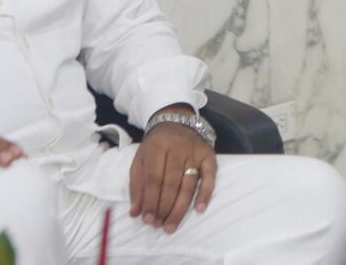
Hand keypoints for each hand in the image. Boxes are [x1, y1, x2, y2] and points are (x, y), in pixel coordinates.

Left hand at [129, 105, 216, 232]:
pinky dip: (206, 193)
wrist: (176, 120)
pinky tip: (199, 209)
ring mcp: (195, 152)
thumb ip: (137, 185)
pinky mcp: (209, 155)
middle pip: (171, 184)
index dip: (150, 201)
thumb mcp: (140, 158)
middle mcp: (178, 148)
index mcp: (158, 147)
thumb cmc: (156, 144)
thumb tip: (135, 212)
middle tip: (159, 226)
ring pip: (188, 184)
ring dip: (180, 208)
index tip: (147, 219)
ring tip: (171, 225)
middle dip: (164, 208)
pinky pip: (210, 176)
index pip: (153, 179)